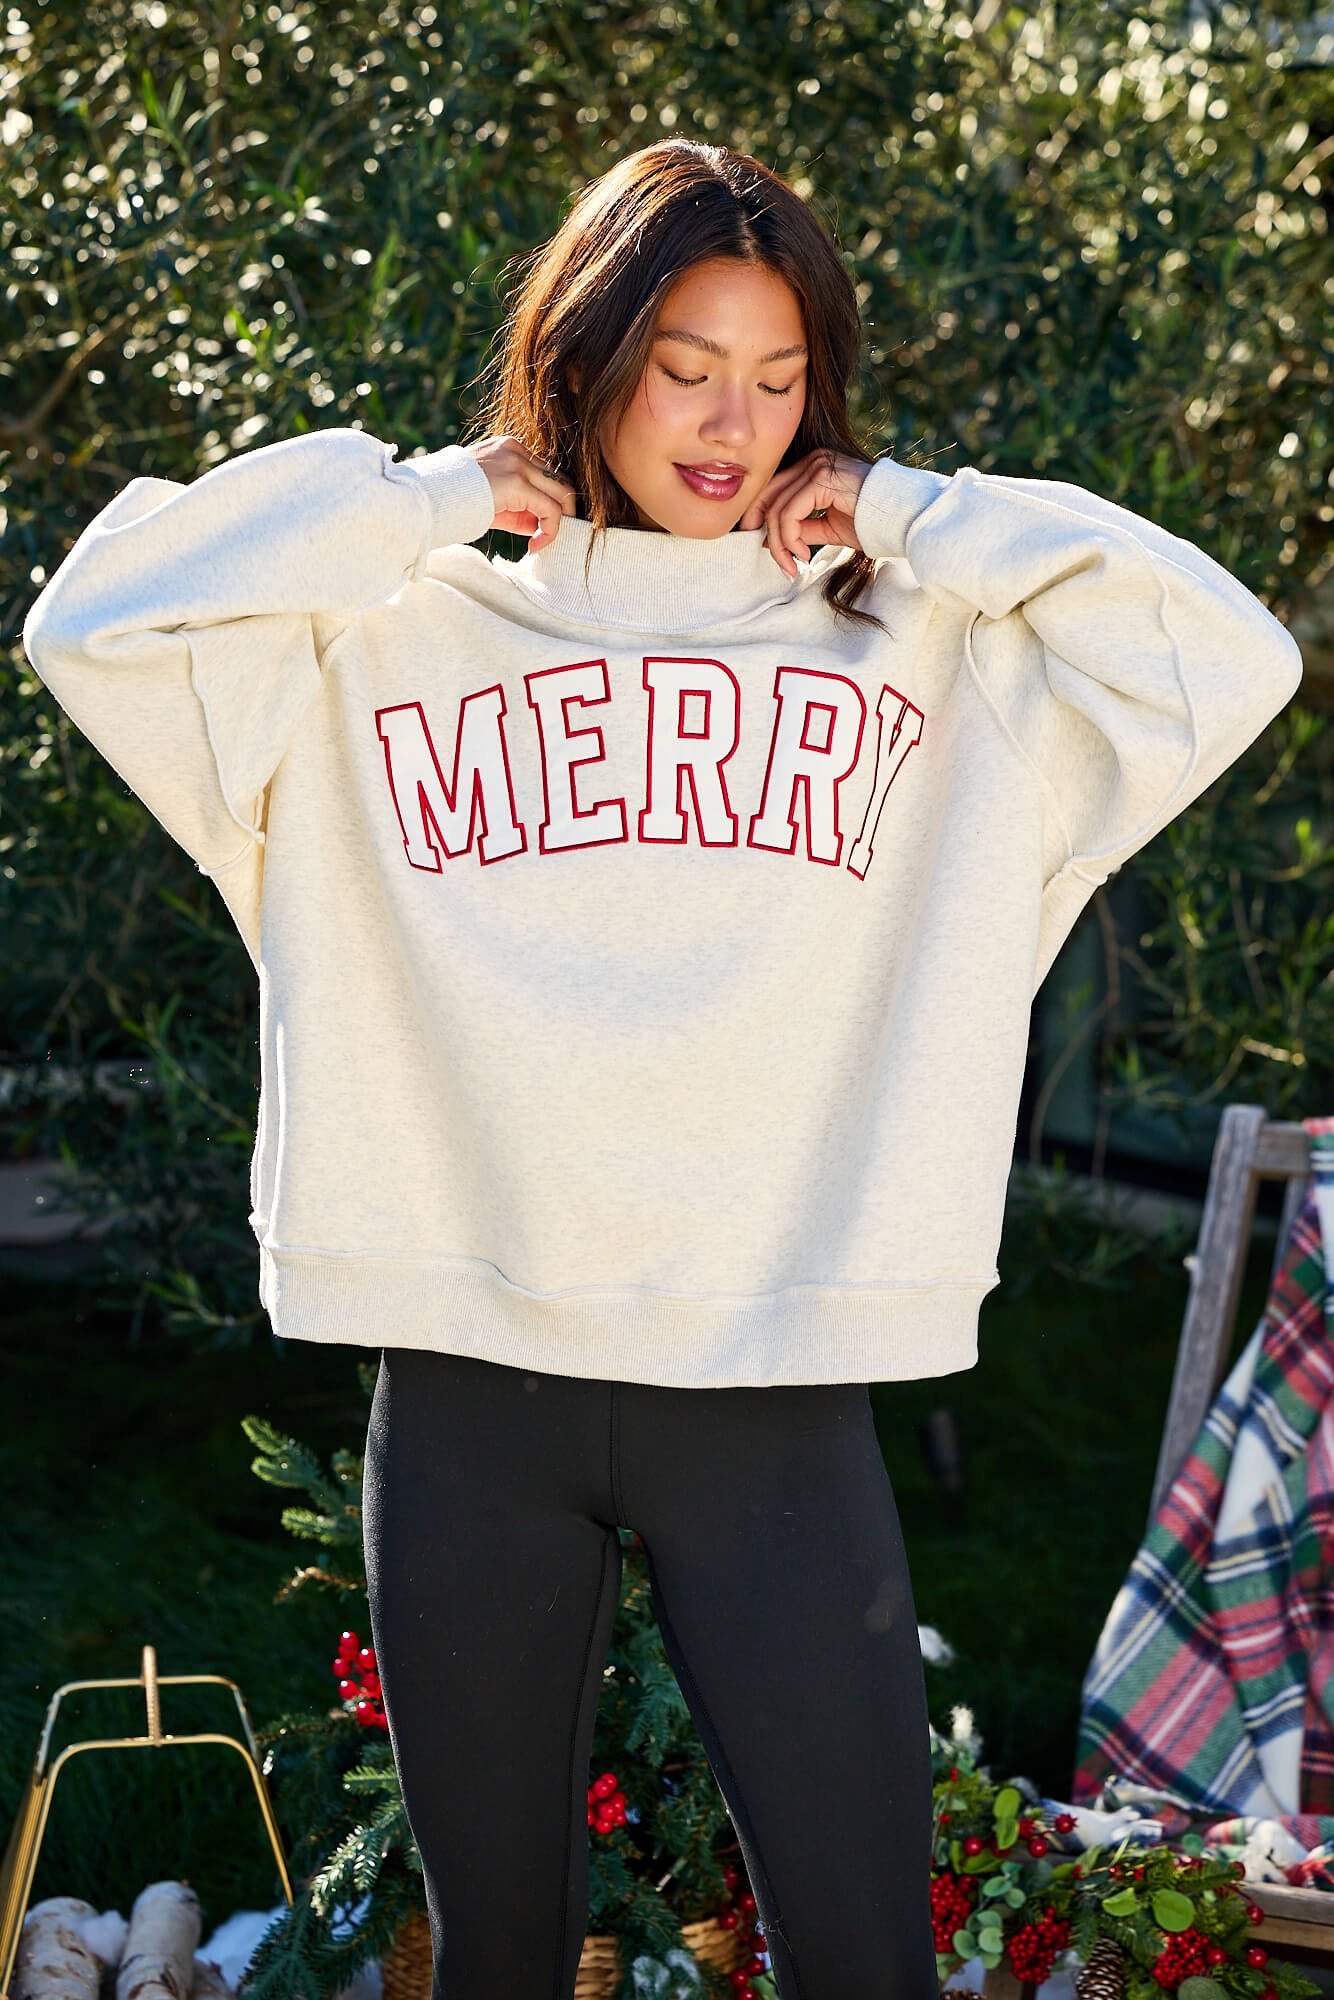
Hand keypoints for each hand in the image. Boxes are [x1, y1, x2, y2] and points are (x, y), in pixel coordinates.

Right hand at [463, 435, 577, 550]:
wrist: (428, 496)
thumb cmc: (454, 499)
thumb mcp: (491, 497)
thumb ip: (517, 504)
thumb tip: (540, 524)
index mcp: (510, 448)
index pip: (547, 472)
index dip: (551, 501)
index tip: (538, 527)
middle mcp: (517, 450)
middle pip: (560, 480)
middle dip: (563, 511)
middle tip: (548, 536)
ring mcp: (518, 464)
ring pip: (561, 493)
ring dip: (560, 523)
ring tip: (541, 542)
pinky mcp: (517, 483)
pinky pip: (550, 509)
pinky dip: (550, 531)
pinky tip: (534, 546)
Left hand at [737, 447, 873, 578]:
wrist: (903, 519)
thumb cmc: (872, 523)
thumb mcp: (828, 527)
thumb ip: (801, 528)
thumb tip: (768, 539)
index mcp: (814, 467)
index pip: (773, 490)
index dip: (762, 520)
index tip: (769, 550)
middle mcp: (813, 461)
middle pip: (768, 497)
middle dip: (766, 534)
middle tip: (779, 563)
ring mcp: (817, 466)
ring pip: (776, 508)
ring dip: (779, 544)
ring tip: (793, 564)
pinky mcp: (821, 479)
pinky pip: (789, 513)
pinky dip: (789, 538)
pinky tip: (803, 553)